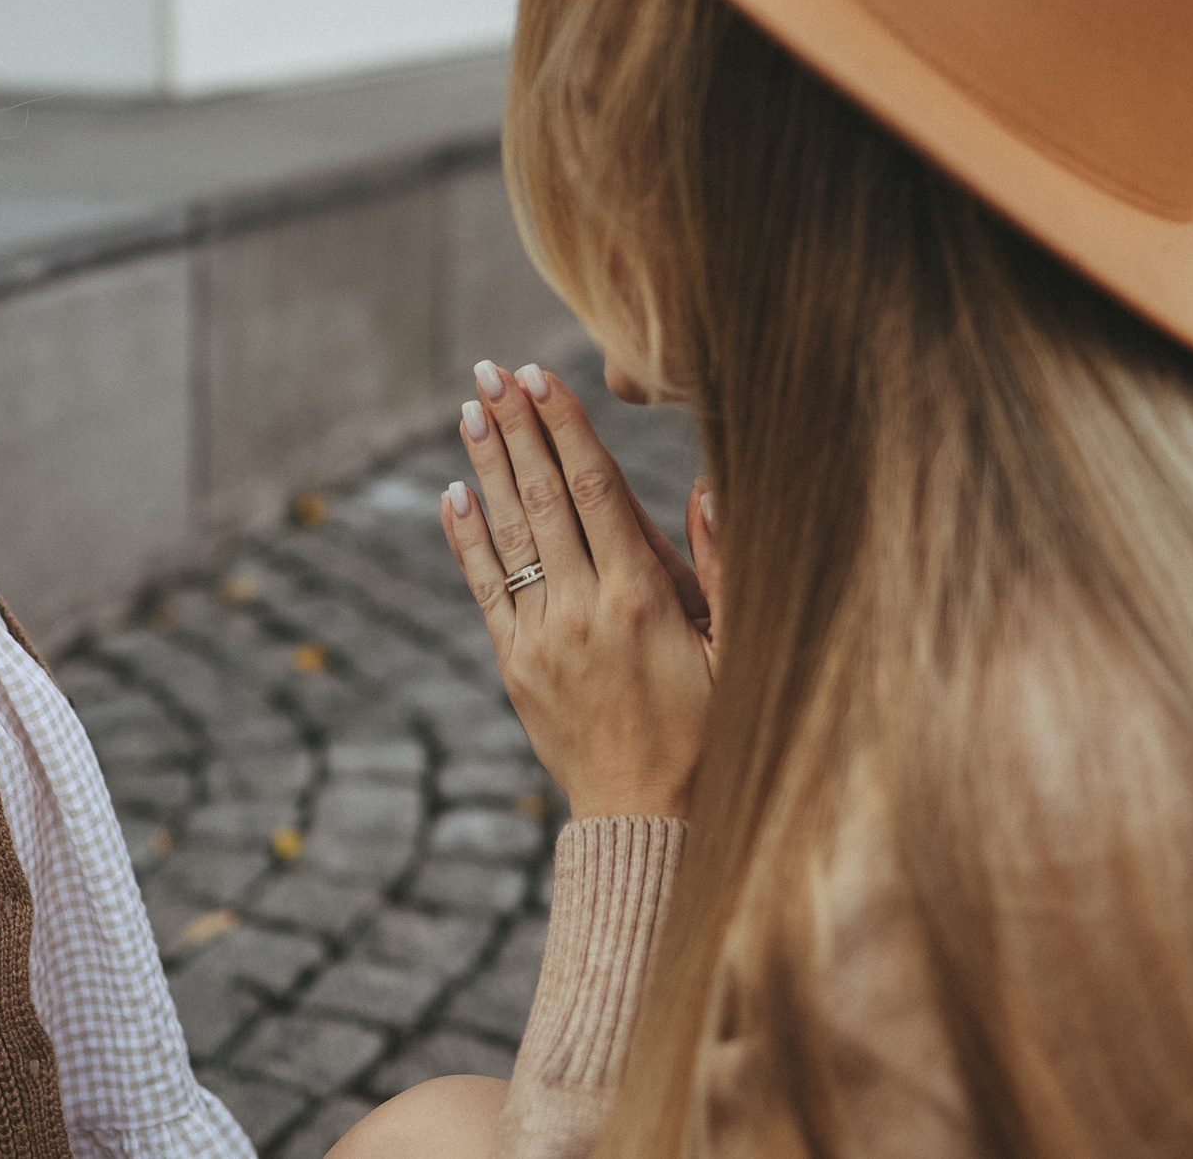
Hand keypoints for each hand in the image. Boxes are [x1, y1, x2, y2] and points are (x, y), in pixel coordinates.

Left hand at [439, 360, 721, 819]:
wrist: (650, 819)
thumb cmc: (713, 733)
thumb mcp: (739, 651)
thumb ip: (723, 568)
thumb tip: (709, 488)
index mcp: (641, 598)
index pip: (595, 490)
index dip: (566, 428)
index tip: (544, 378)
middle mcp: (582, 609)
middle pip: (542, 497)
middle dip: (517, 428)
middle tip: (491, 371)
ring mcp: (541, 638)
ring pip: (508, 534)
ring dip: (486, 467)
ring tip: (470, 411)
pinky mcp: (515, 666)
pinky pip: (483, 589)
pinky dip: (465, 539)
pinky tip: (453, 493)